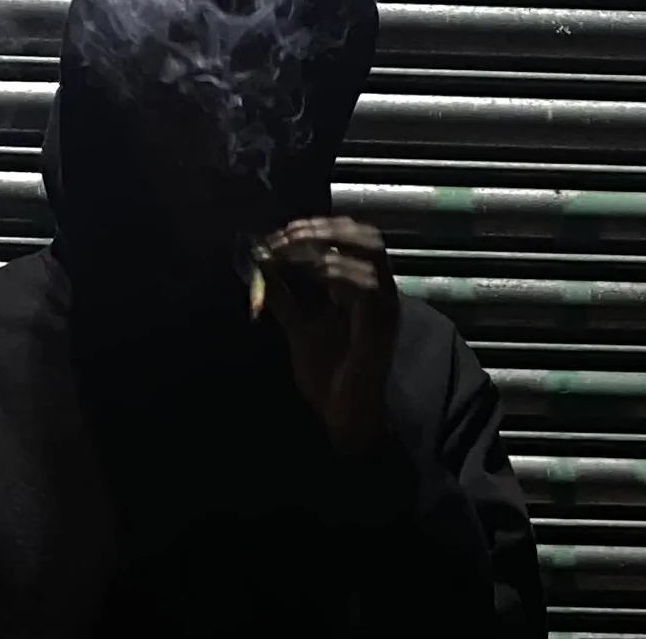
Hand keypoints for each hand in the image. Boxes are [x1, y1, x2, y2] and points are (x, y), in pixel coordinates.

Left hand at [256, 217, 398, 456]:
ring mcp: (384, 303)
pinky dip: (337, 271)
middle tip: (284, 236)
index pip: (348, 234)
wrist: (345, 417)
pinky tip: (312, 274)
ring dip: (327, 244)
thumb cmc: (328, 374)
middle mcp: (378, 289)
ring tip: (292, 251)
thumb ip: (282, 296)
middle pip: (362, 233)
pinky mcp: (383, 321)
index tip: (278, 234)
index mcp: (360, 286)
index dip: (312, 227)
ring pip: (369, 249)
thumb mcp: (297, 326)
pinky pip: (367, 283)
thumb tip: (260, 265)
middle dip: (320, 228)